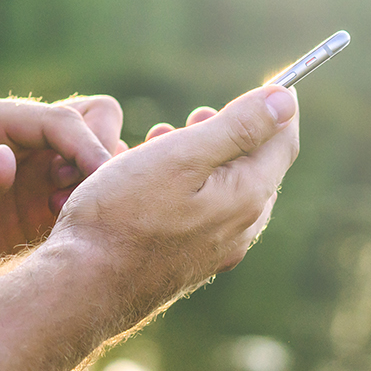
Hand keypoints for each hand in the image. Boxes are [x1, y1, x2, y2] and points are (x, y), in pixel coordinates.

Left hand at [0, 95, 123, 298]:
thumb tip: (5, 160)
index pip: (60, 120)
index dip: (90, 147)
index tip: (105, 184)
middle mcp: (19, 140)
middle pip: (91, 120)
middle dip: (102, 153)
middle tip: (81, 201)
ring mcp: (33, 173)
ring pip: (95, 156)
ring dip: (98, 184)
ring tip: (68, 221)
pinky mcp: (39, 208)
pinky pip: (85, 196)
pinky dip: (91, 210)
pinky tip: (66, 239)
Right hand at [50, 86, 298, 318]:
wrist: (85, 284)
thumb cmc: (124, 214)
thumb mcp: (181, 155)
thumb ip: (237, 127)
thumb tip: (284, 100)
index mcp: (247, 197)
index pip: (282, 143)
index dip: (276, 109)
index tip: (264, 85)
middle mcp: (241, 229)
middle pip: (256, 168)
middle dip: (233, 134)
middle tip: (196, 116)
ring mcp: (216, 251)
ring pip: (227, 192)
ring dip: (205, 160)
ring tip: (162, 144)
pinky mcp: (189, 264)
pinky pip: (204, 216)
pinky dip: (189, 188)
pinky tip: (152, 185)